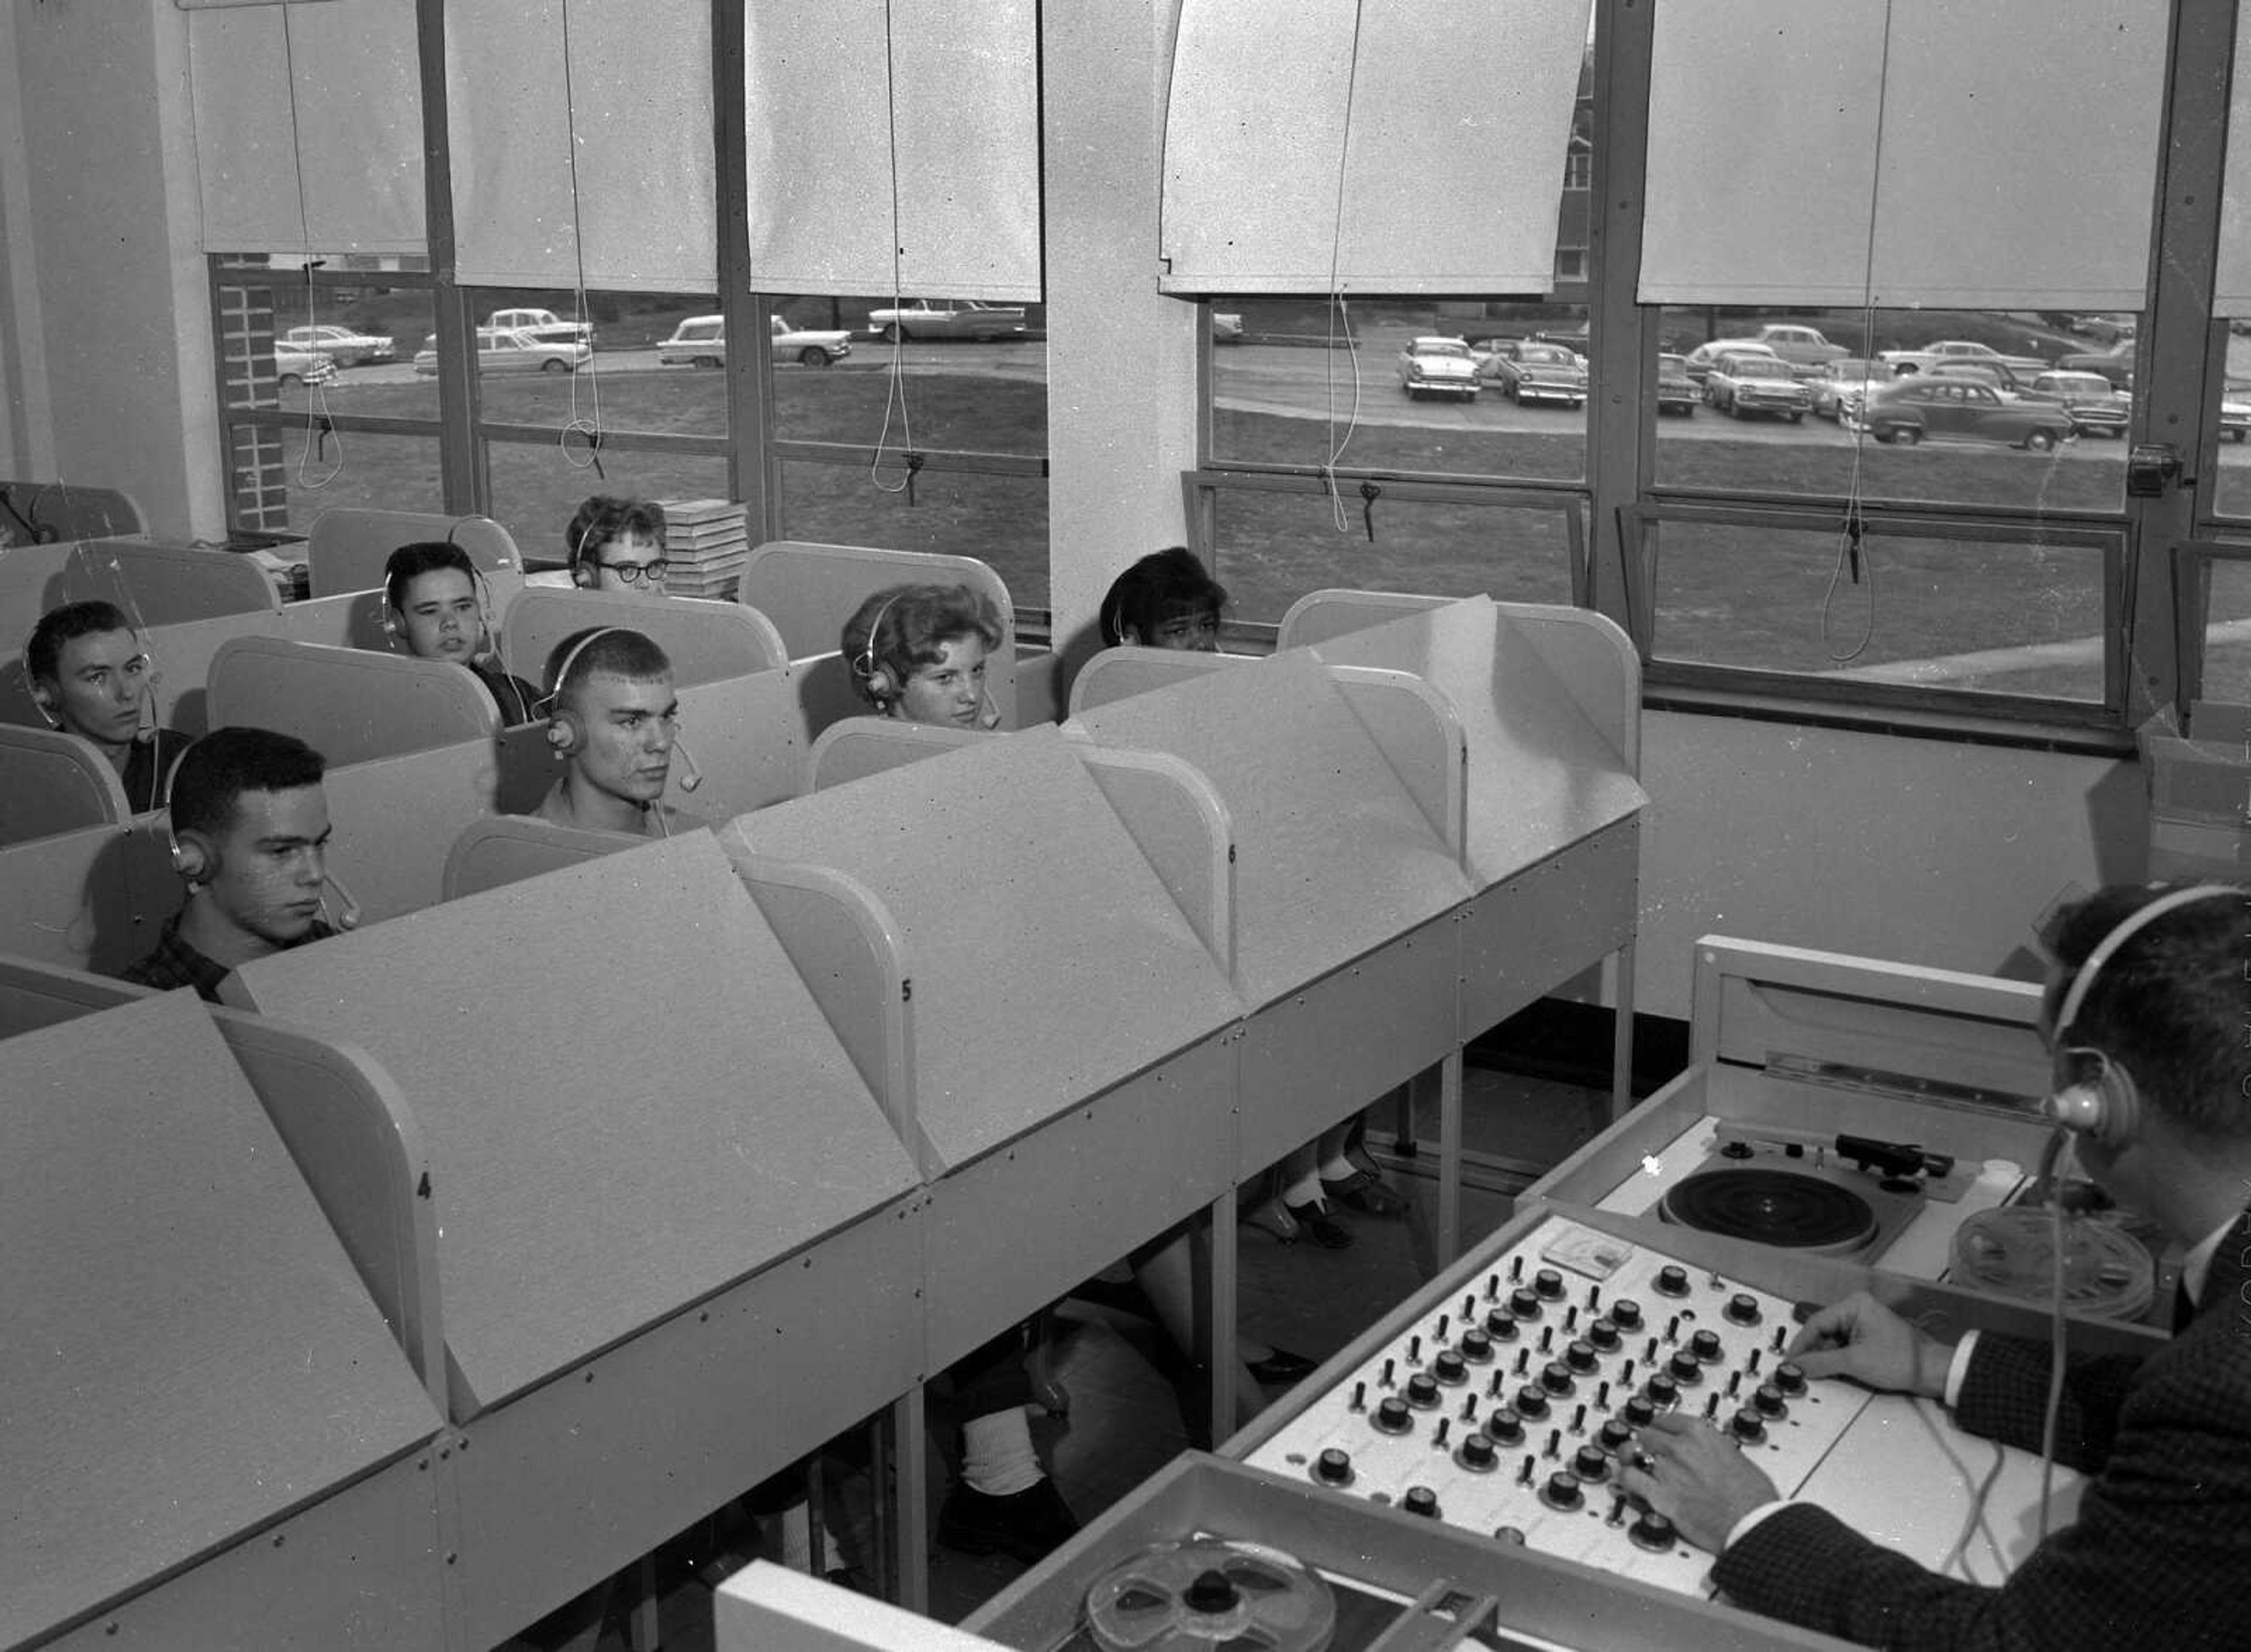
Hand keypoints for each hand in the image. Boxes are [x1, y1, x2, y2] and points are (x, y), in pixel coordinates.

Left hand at [1615, 1413, 1777, 1553]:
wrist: (1753, 1524)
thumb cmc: (1754, 1496)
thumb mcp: (1736, 1456)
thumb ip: (1712, 1447)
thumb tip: (1704, 1451)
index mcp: (1699, 1432)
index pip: (1663, 1419)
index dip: (1660, 1428)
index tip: (1659, 1434)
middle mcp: (1679, 1448)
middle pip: (1645, 1434)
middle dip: (1647, 1444)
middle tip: (1650, 1453)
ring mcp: (1667, 1471)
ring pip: (1631, 1453)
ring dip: (1632, 1459)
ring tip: (1636, 1465)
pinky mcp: (1660, 1497)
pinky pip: (1629, 1479)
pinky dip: (1628, 1480)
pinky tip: (1634, 1485)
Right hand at [1786, 1291, 1951, 1396]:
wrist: (1934, 1372)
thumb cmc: (1897, 1361)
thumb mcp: (1855, 1362)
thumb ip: (1820, 1362)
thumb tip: (1792, 1367)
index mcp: (1853, 1305)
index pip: (1816, 1323)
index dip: (1800, 1345)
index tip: (1787, 1363)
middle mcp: (1856, 1309)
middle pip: (1823, 1331)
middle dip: (1811, 1352)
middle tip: (1796, 1371)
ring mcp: (1863, 1324)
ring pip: (1832, 1340)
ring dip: (1823, 1357)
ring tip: (1811, 1374)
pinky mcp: (1869, 1338)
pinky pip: (1844, 1346)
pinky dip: (1836, 1359)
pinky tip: (1828, 1372)